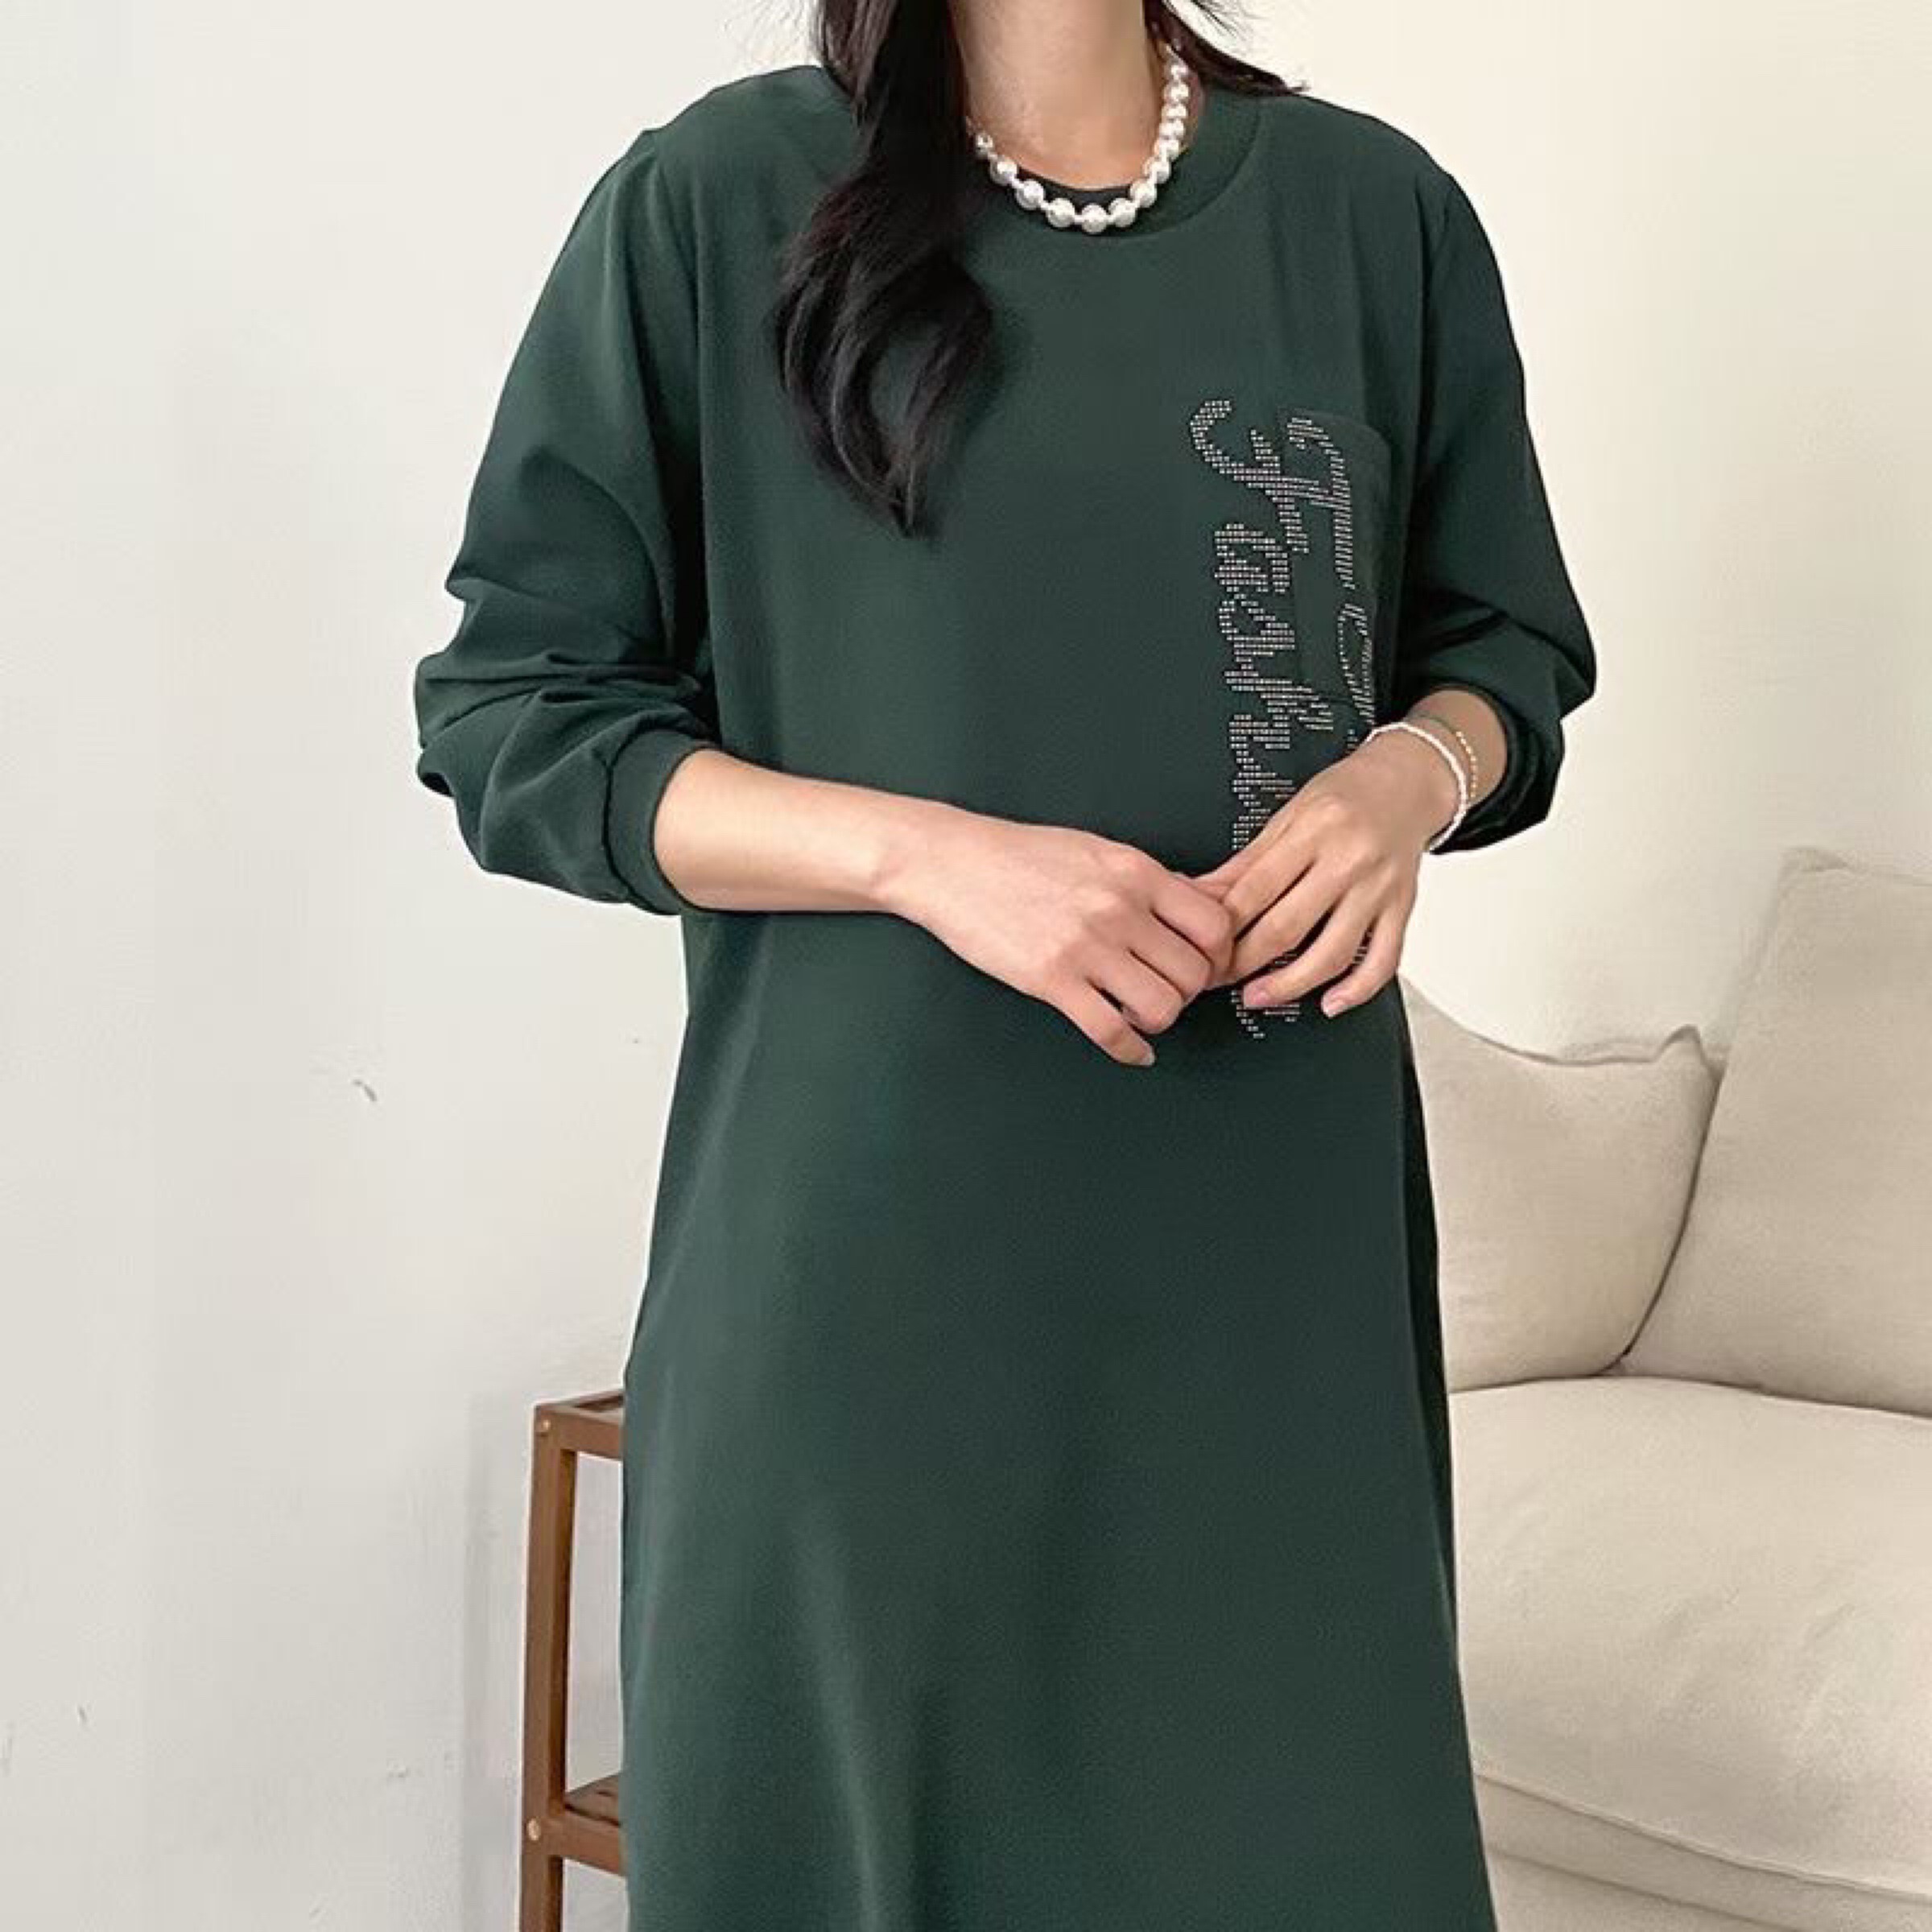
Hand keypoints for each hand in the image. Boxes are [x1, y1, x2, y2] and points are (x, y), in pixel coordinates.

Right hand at [886, 807, 1235, 1065]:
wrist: (952, 863)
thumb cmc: (1021, 855)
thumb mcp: (1099, 852)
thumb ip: (1150, 883)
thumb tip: (1200, 907)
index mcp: (1136, 873)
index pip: (1214, 925)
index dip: (1218, 954)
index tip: (1204, 964)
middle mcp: (1119, 909)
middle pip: (1194, 973)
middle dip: (1187, 991)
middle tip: (1167, 989)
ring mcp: (1085, 947)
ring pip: (1162, 1007)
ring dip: (1158, 1019)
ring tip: (1139, 1011)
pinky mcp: (1051, 980)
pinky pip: (1110, 1032)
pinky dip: (1130, 1051)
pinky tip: (1131, 1049)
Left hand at [1191, 729, 1458, 1016]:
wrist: (1407, 782)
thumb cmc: (1345, 796)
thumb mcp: (1288, 816)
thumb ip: (1247, 862)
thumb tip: (1202, 896)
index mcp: (1314, 831)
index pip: (1256, 891)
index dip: (1222, 927)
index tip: (1200, 946)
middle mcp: (1349, 861)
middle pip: (1287, 927)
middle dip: (1243, 962)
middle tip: (1216, 978)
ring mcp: (1379, 889)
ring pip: (1333, 953)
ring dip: (1290, 984)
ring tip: (1258, 995)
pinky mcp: (1402, 909)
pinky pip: (1384, 960)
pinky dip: (1356, 989)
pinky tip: (1329, 1002)